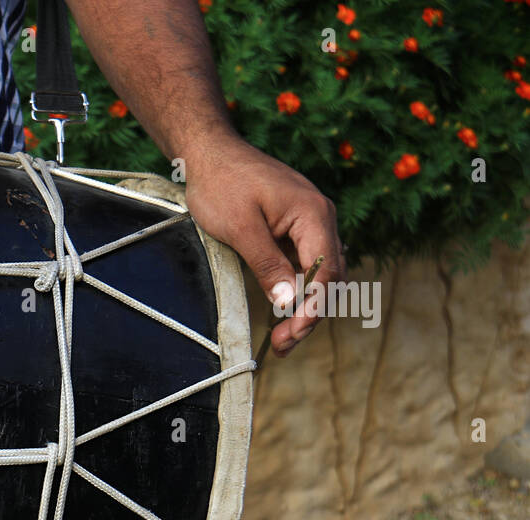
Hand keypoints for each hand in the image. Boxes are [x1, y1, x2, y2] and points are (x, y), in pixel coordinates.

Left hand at [182, 134, 345, 357]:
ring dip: (304, 307)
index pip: (327, 272)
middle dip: (310, 315)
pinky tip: (281, 310)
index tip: (291, 335)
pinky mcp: (296, 226)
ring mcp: (310, 222)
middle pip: (329, 277)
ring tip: (281, 339)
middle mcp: (320, 218)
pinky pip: (305, 263)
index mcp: (314, 215)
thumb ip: (267, 265)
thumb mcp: (241, 229)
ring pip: (319, 273)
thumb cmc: (222, 184)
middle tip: (282, 346)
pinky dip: (296, 289)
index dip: (313, 309)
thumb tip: (289, 303)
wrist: (211, 153)